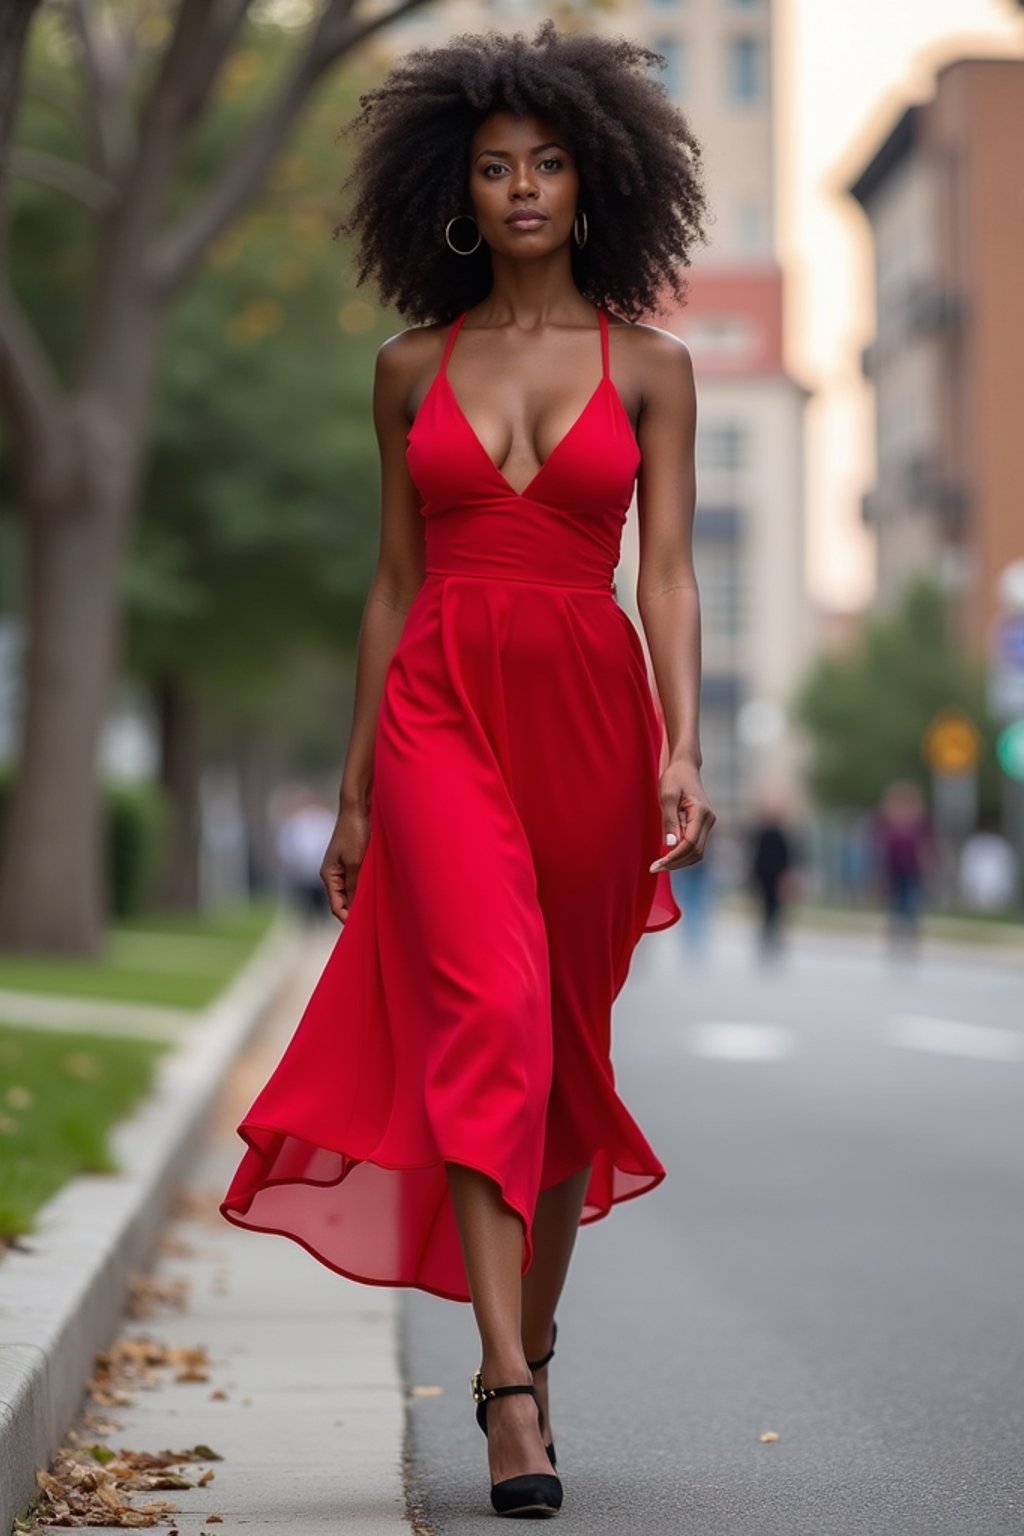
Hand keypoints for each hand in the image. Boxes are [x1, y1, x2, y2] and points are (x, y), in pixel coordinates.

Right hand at [320, 803, 370, 923]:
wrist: (357, 808)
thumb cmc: (355, 833)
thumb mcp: (356, 862)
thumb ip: (355, 885)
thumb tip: (355, 907)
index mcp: (329, 875)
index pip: (336, 906)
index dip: (348, 919)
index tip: (362, 930)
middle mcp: (333, 874)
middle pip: (343, 901)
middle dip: (355, 912)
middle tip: (372, 924)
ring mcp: (343, 868)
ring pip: (351, 892)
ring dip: (361, 900)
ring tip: (377, 912)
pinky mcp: (352, 861)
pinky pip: (357, 882)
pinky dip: (365, 889)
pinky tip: (378, 894)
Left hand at [649, 761, 715, 872]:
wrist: (685, 767)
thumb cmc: (675, 778)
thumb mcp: (667, 796)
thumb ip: (669, 820)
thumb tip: (670, 844)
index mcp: (701, 813)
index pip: (690, 843)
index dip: (674, 857)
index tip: (656, 865)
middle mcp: (709, 820)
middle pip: (695, 852)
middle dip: (676, 863)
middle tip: (655, 868)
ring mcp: (707, 823)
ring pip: (697, 852)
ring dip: (680, 861)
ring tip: (660, 864)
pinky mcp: (703, 825)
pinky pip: (695, 845)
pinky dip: (682, 854)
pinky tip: (668, 856)